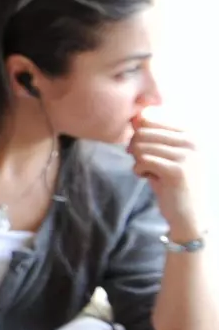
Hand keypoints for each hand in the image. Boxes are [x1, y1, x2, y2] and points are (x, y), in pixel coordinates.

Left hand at [129, 113, 202, 237]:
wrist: (188, 212)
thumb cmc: (171, 179)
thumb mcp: (164, 151)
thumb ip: (152, 133)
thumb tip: (135, 116)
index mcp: (192, 131)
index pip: (149, 119)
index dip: (138, 135)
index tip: (144, 150)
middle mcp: (193, 140)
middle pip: (143, 132)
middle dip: (136, 148)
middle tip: (144, 163)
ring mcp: (188, 155)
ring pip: (140, 146)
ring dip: (138, 161)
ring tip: (150, 171)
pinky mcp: (178, 170)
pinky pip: (143, 160)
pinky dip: (139, 170)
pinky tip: (149, 177)